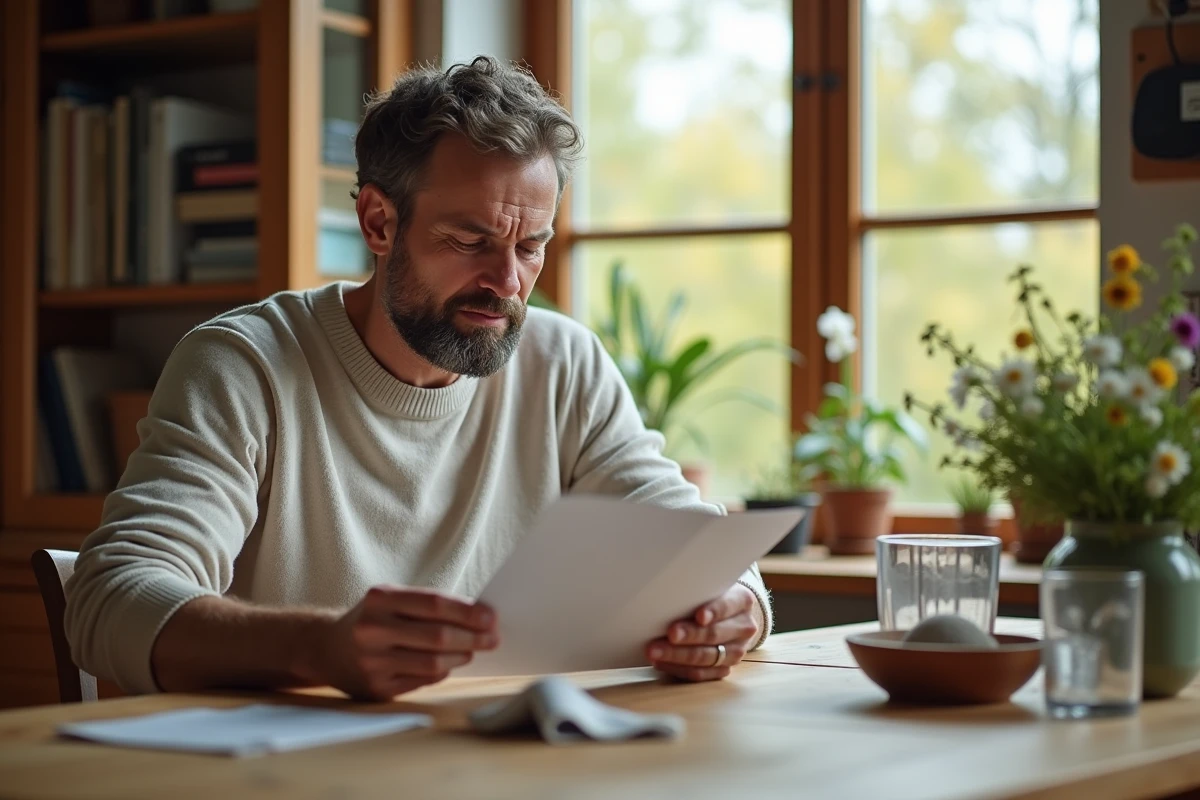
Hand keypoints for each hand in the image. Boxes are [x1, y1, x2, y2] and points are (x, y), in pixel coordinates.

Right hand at [313, 586, 497, 700]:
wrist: (325, 648)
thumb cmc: (372, 619)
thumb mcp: (391, 600)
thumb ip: (428, 605)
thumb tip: (480, 618)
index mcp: (380, 599)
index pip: (434, 604)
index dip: (468, 612)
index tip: (492, 617)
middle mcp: (372, 630)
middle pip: (437, 636)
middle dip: (472, 637)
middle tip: (492, 638)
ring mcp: (372, 662)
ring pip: (433, 663)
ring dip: (460, 657)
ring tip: (471, 651)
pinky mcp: (375, 688)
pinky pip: (422, 681)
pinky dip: (441, 673)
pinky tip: (447, 665)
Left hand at [644, 584, 759, 681]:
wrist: (728, 614)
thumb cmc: (710, 596)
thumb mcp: (709, 587)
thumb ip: (696, 592)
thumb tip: (665, 598)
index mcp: (742, 600)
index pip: (728, 605)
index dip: (714, 611)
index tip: (699, 616)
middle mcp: (744, 627)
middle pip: (715, 634)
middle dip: (690, 635)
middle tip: (670, 634)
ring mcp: (737, 650)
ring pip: (706, 657)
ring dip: (677, 656)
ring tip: (655, 652)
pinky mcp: (725, 668)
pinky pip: (701, 673)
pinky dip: (679, 669)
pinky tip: (661, 662)